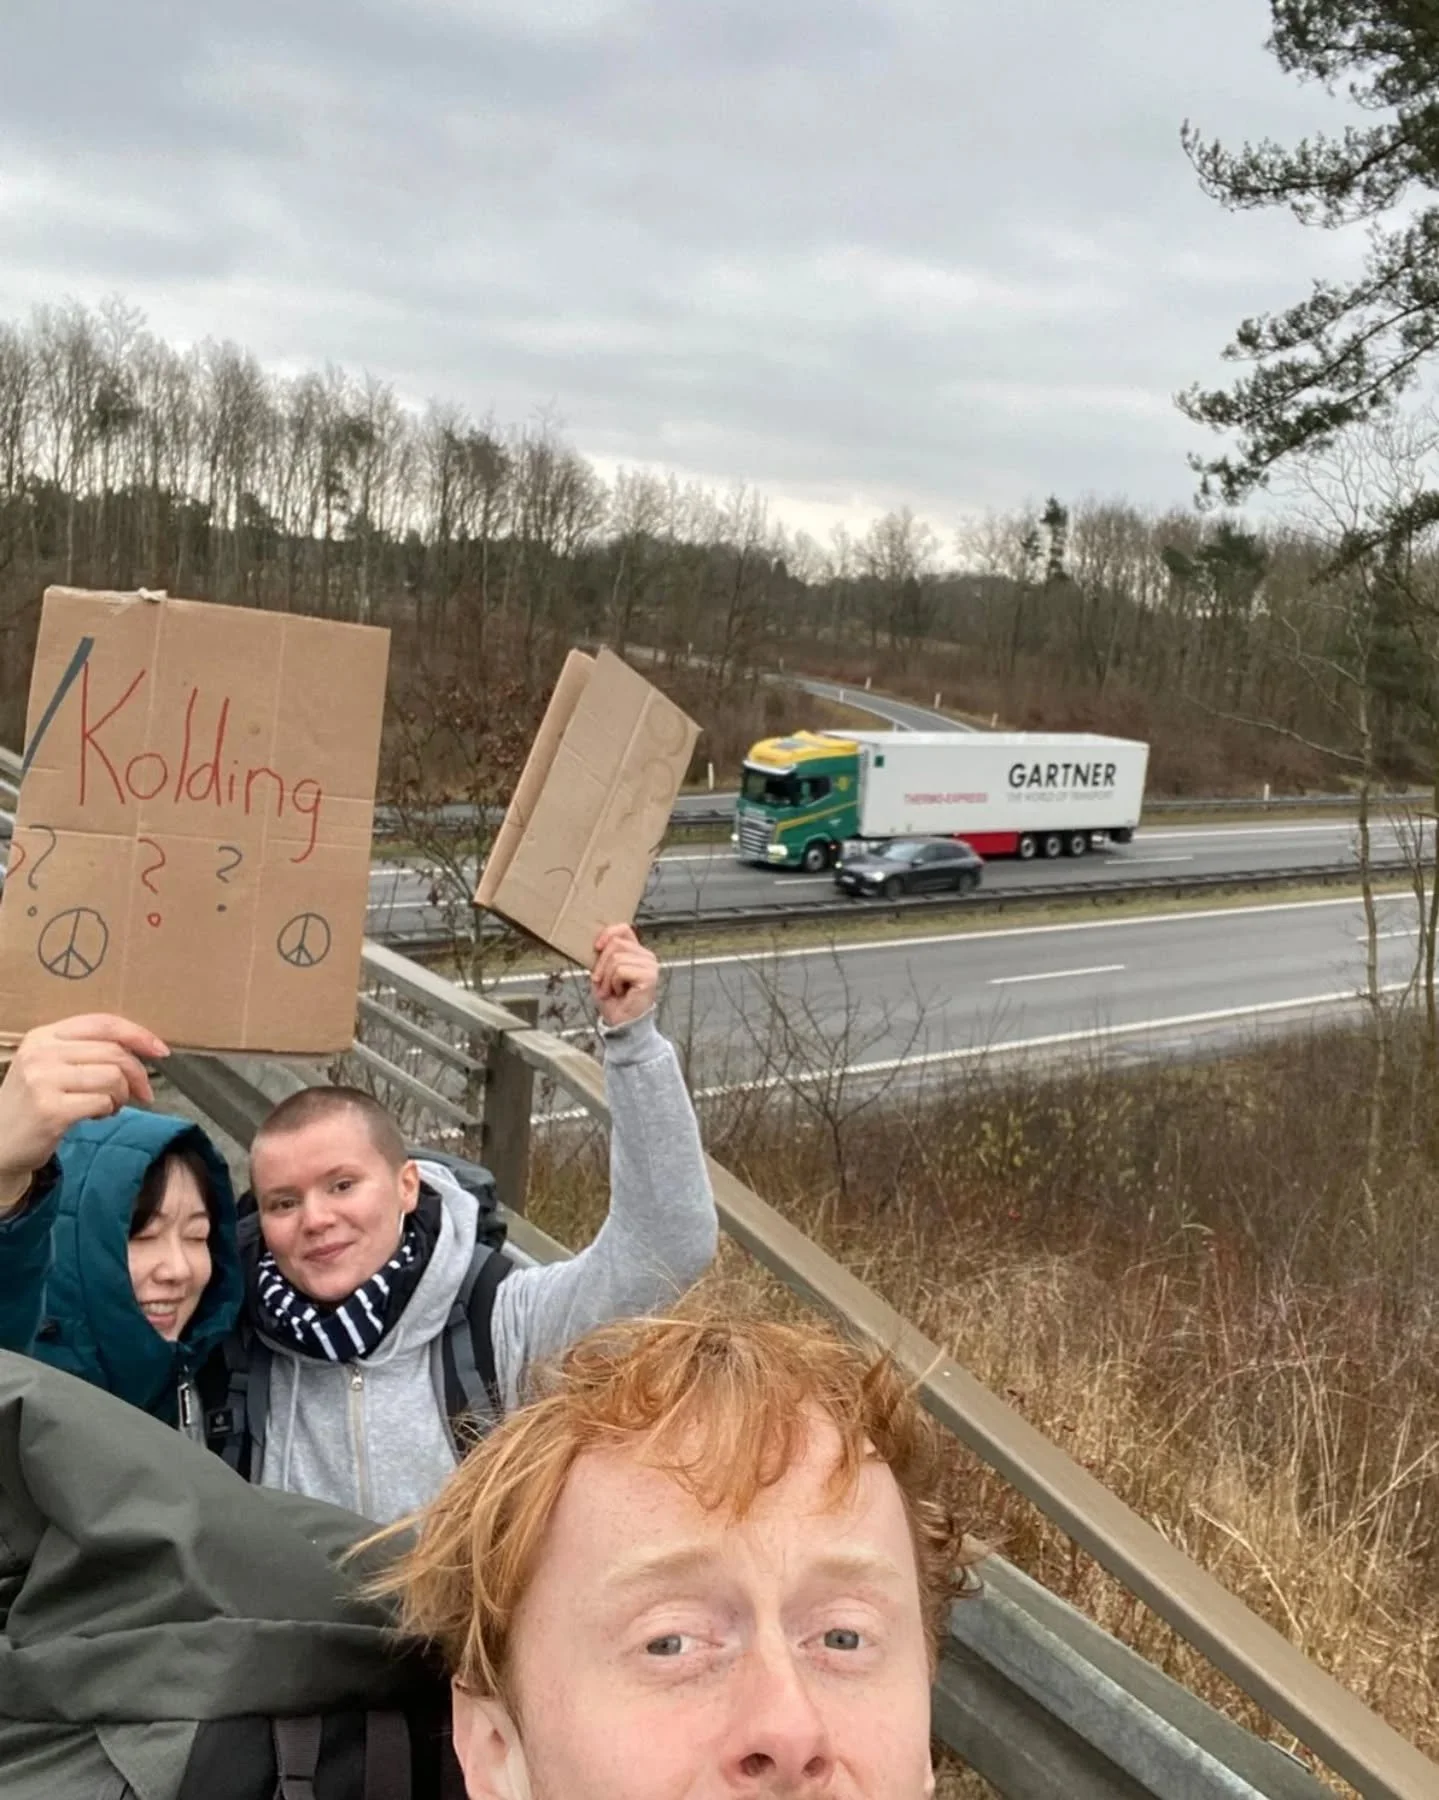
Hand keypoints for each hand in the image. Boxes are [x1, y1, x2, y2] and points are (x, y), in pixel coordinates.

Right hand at [0, 1015, 168, 1210]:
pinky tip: (95, 1117)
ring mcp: (43, 1080)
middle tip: (141, 1094)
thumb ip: (88, 1051)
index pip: (103, 1023)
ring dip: (121, 1097)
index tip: (161, 1051)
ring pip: (113, 1077)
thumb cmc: (34, 1103)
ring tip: (107, 1107)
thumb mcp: (51, 1066)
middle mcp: (41, 1053)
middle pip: (114, 1052)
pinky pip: (102, 1103)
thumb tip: (143, 1049)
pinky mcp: (51, 1110)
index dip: (138, 1034)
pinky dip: (109, 1111)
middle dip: (138, 1075)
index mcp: (43, 1035)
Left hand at [591, 924, 658, 1027]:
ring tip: (610, 991)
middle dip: (601, 964)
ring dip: (607, 978)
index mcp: (637, 952)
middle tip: (600, 982)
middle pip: (616, 943)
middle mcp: (647, 956)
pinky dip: (613, 984)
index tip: (596, 947)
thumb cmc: (612, 1000)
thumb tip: (596, 941)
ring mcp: (650, 966)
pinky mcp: (649, 977)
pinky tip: (619, 993)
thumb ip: (603, 954)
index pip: (623, 929)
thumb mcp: (602, 971)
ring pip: (617, 958)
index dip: (607, 934)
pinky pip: (621, 970)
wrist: (620, 1023)